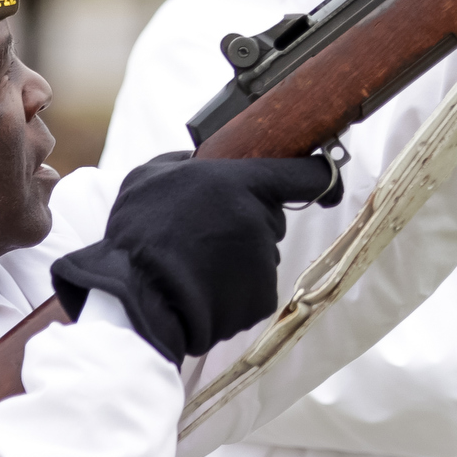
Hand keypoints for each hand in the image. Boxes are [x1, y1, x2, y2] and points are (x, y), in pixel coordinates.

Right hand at [52, 153, 344, 363]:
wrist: (132, 301)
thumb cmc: (136, 235)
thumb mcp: (147, 177)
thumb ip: (184, 160)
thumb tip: (204, 155)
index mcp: (238, 184)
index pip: (302, 175)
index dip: (315, 175)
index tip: (324, 177)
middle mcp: (258, 221)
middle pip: (271, 216)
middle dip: (247, 219)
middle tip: (204, 230)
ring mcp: (262, 262)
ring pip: (260, 251)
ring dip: (237, 254)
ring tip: (194, 261)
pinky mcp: (260, 298)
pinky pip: (254, 284)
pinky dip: (234, 286)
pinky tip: (203, 285)